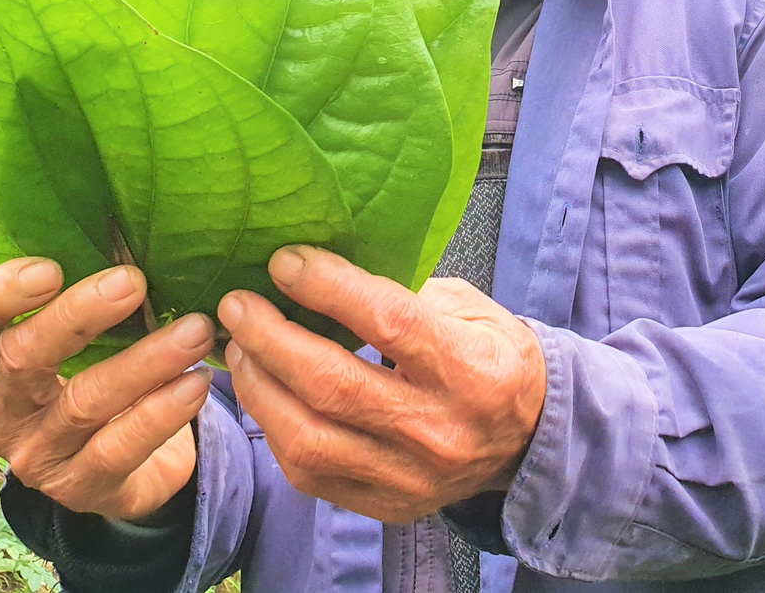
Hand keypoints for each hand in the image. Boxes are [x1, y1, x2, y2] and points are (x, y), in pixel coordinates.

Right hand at [0, 257, 216, 521]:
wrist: (119, 472)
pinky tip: (197, 384)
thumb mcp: (73, 346)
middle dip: (80, 316)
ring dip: (145, 360)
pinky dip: (163, 412)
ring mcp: (37, 456)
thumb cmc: (92, 380)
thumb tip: (129, 232)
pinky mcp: (80, 488)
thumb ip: (80, 302)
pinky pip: (121, 446)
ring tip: (195, 331)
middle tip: (134, 281)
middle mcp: (0, 411)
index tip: (50, 266)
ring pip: (84, 401)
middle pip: (24, 357)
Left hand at [216, 245, 546, 523]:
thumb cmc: (491, 357)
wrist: (527, 438)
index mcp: (472, 370)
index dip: (327, 287)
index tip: (284, 261)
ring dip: (260, 386)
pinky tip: (265, 392)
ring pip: (308, 438)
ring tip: (241, 348)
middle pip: (333, 385)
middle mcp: (439, 430)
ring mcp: (409, 477)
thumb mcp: (469, 308)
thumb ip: (405, 292)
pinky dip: (274, 427)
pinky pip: (308, 472)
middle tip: (238, 304)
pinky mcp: (385, 504)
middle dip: (270, 338)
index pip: (388, 322)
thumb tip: (325, 270)